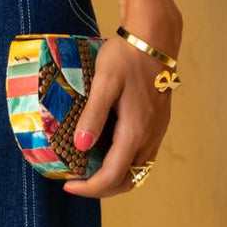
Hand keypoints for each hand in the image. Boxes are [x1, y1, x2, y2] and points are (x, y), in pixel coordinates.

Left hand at [62, 0, 182, 198]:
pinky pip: (142, 155)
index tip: (68, 185)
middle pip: (128, 180)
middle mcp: (149, 137)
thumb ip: (94, 115)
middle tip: (77, 181)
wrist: (155, 38)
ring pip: (137, 170)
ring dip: (114, 177)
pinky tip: (107, 148)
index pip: (113, 175)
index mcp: (135, 131)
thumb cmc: (126, 56)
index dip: (90, 187)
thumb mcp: (105, 82)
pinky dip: (124, 163)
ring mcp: (156, 131)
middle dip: (101, 188)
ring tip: (88, 168)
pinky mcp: (158, 123)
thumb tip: (80, 145)